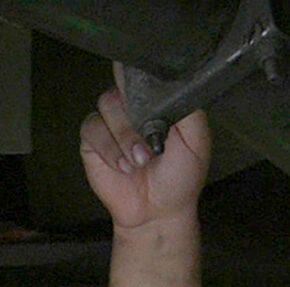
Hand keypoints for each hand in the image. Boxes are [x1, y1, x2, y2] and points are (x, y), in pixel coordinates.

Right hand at [79, 84, 210, 231]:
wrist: (160, 211)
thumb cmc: (180, 176)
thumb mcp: (197, 140)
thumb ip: (189, 110)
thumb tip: (175, 83)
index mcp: (157, 100)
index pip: (142, 72)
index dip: (141, 80)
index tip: (149, 102)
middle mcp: (132, 105)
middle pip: (122, 86)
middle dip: (135, 121)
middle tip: (150, 149)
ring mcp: (111, 120)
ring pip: (107, 105)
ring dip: (124, 137)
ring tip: (139, 162)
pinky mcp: (93, 139)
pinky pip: (92, 129)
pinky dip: (108, 149)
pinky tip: (123, 166)